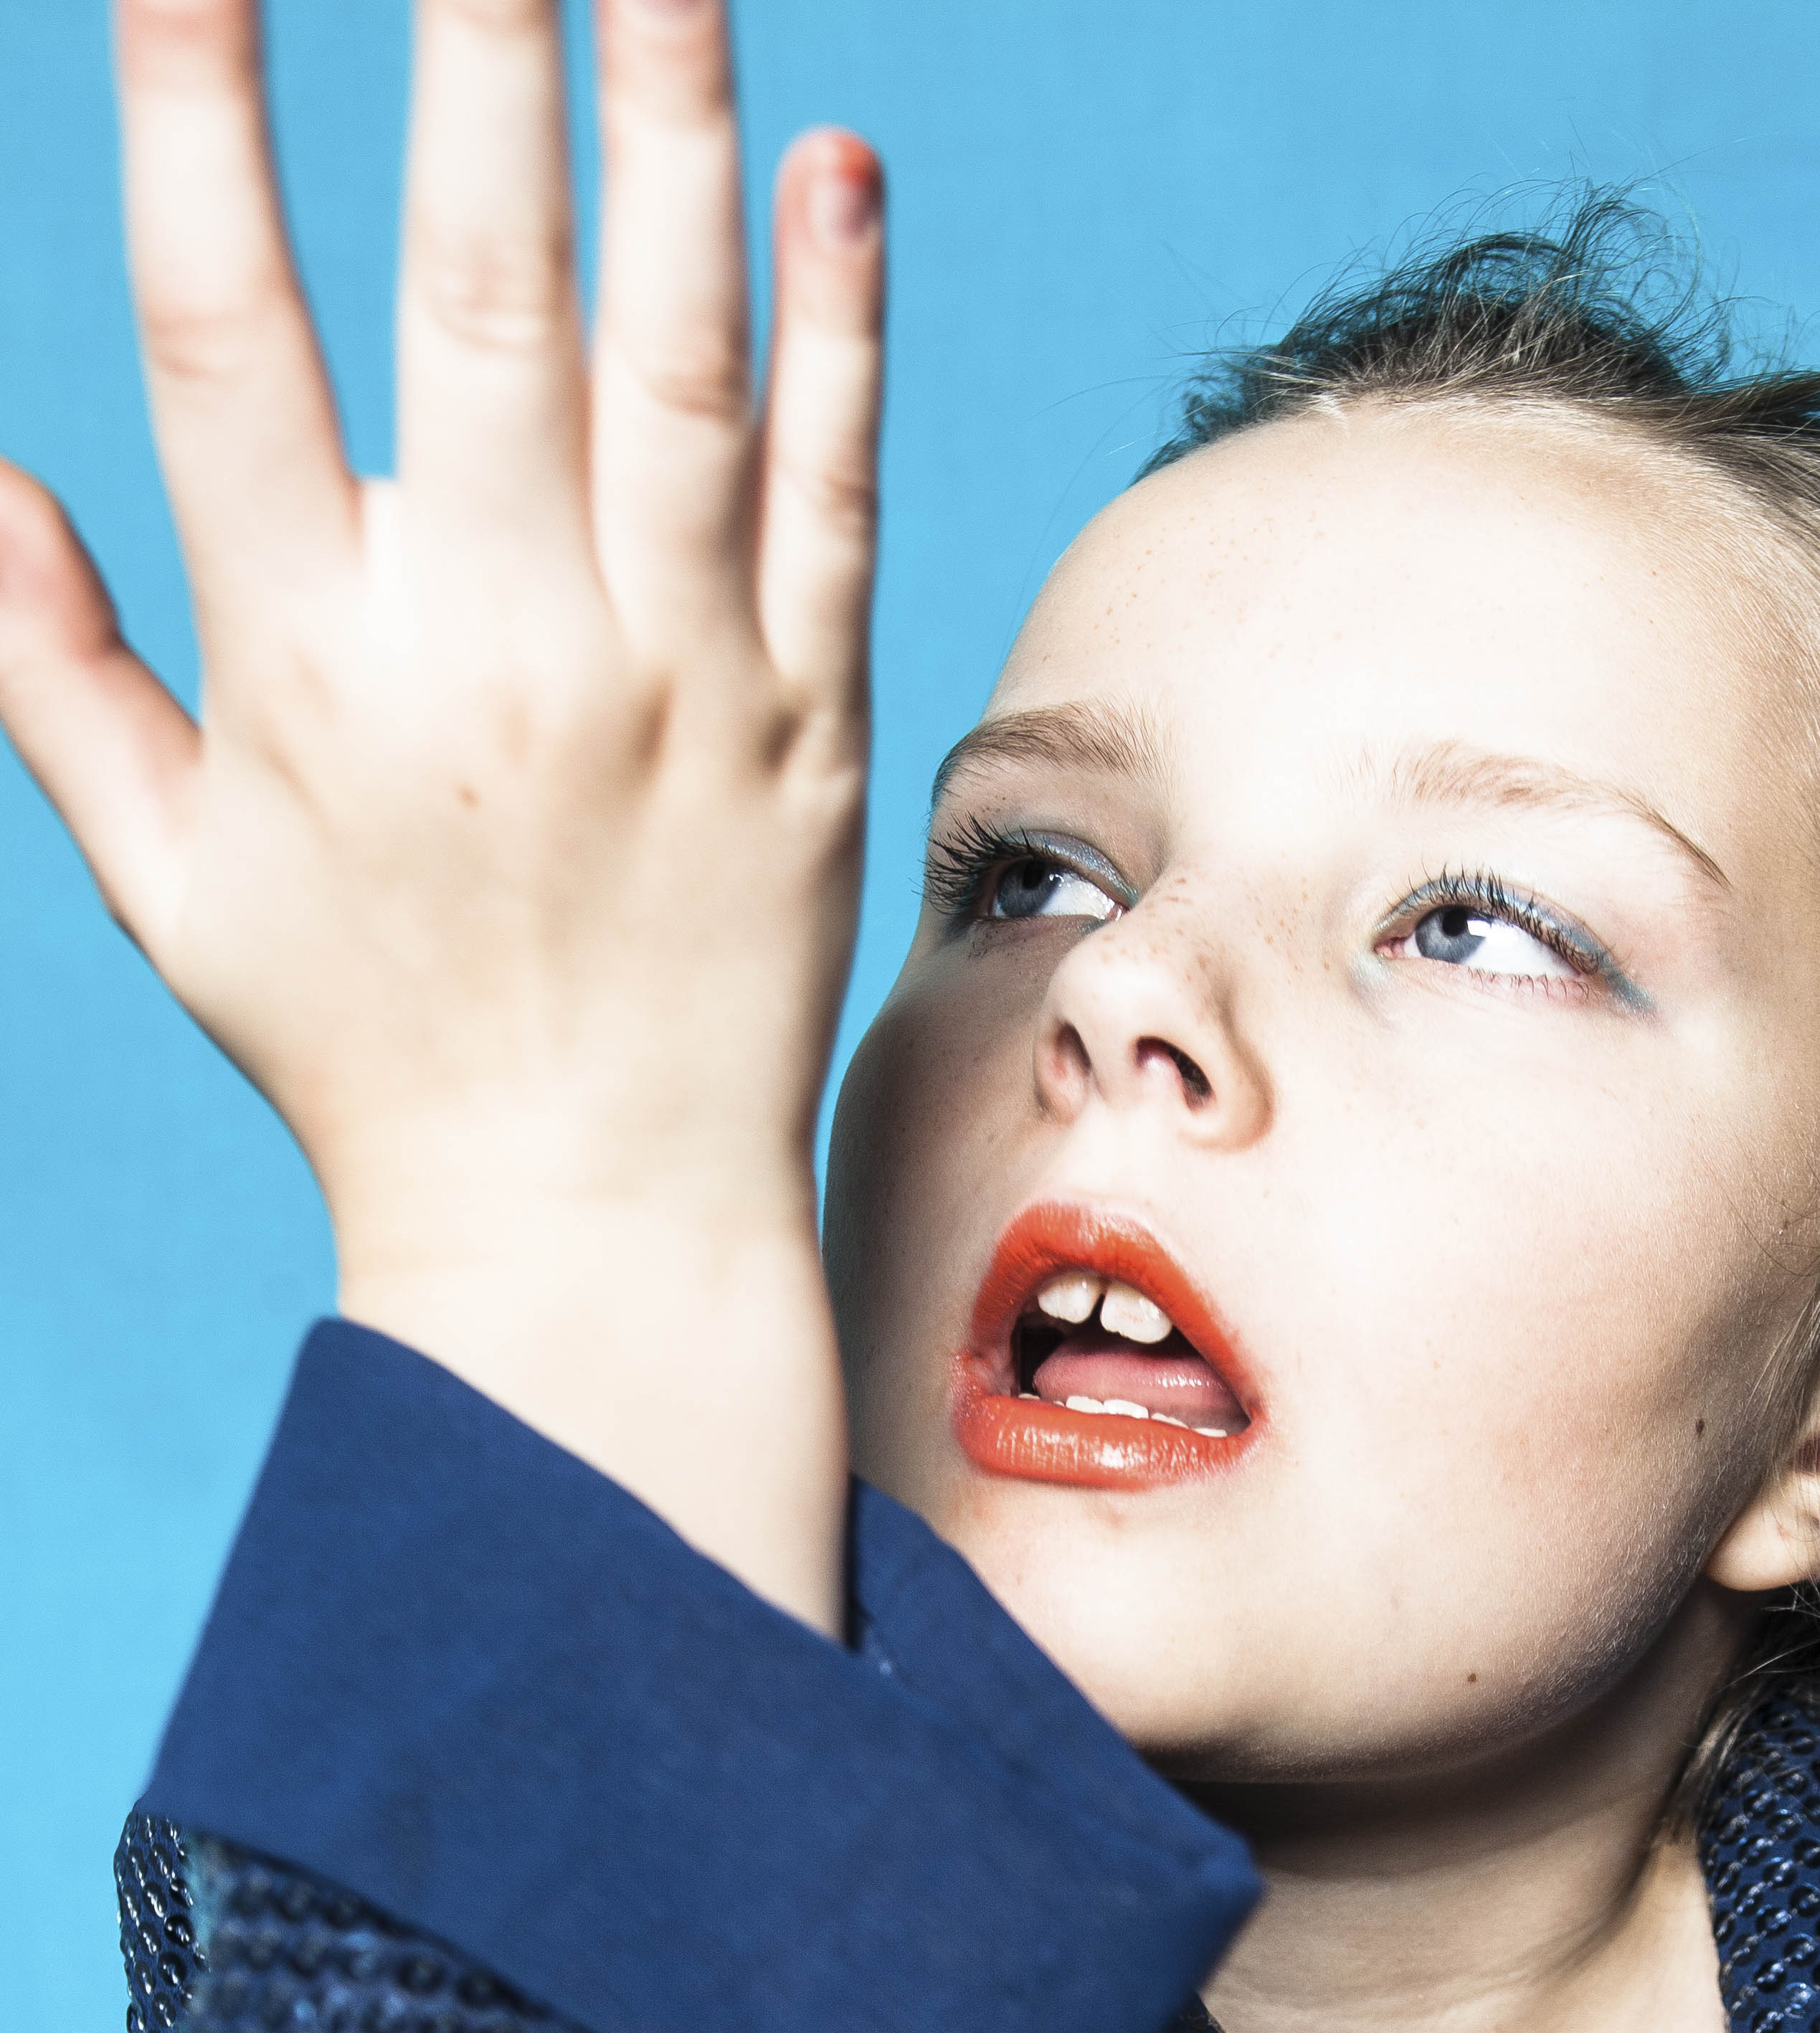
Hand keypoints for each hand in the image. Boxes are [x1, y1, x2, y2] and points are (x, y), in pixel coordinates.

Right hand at [0, 0, 885, 1629]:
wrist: (587, 1228)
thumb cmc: (364, 1049)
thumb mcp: (165, 880)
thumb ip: (50, 671)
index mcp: (307, 669)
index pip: (221, 334)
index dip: (194, 115)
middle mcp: (496, 652)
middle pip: (480, 295)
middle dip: (474, 55)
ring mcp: (675, 683)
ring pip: (679, 358)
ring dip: (672, 128)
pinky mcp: (809, 726)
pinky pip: (832, 493)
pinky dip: (842, 326)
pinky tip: (839, 161)